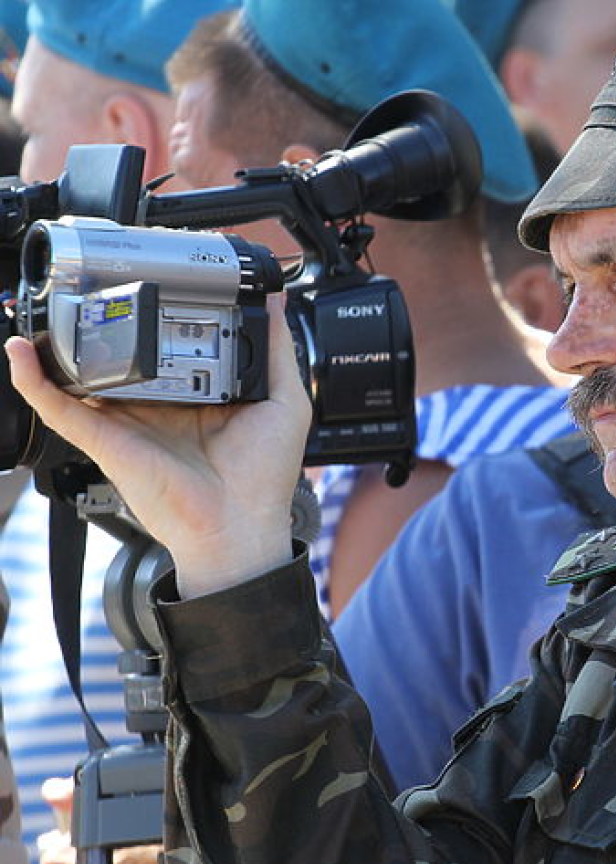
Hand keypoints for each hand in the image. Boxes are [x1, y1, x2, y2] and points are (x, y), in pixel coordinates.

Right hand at [6, 297, 311, 596]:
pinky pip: (58, 406)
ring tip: (52, 304)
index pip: (169, 344)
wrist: (238, 528)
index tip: (154, 279)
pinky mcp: (104, 438)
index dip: (159, 315)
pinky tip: (21, 351)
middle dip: (106, 321)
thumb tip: (275, 299)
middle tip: (96, 279)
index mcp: (196, 392)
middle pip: (122, 354)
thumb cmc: (263, 477)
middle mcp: (157, 403)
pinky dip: (34, 379)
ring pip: (83, 374)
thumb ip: (276, 350)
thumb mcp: (285, 401)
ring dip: (60, 343)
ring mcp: (126, 419)